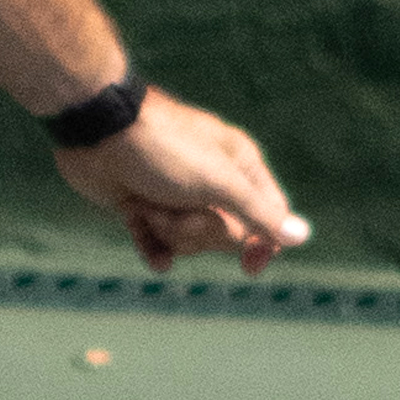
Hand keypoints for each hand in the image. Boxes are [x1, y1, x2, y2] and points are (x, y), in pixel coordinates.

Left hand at [55, 89, 308, 276]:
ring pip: (190, 240)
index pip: (269, 215)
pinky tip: (155, 258)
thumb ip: (259, 212)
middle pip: (226, 234)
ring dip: (169, 231)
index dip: (263, 243)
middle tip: (177, 208)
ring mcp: (176, 194)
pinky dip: (155, 247)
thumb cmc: (162, 149)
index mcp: (239, 166)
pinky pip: (158, 242)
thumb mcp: (218, 182)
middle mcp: (212, 180)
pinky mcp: (144, 204)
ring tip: (148, 207)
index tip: (249, 267)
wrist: (97, 132)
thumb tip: (302, 237)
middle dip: (199, 230)